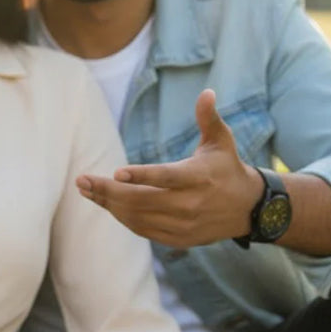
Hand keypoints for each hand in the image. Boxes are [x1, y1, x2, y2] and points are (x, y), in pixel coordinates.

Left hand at [75, 89, 261, 248]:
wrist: (248, 209)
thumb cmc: (227, 168)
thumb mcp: (221, 141)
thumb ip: (208, 118)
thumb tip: (207, 92)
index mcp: (199, 178)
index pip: (166, 178)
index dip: (142, 176)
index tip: (116, 172)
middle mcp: (191, 204)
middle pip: (142, 201)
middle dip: (108, 191)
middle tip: (82, 180)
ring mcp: (184, 224)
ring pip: (138, 217)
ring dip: (109, 205)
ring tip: (87, 190)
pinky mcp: (179, 239)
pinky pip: (144, 230)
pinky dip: (123, 218)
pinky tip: (108, 204)